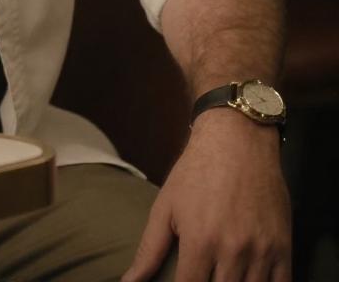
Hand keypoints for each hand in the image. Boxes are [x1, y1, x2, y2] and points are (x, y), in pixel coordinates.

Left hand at [123, 111, 290, 281]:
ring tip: (220, 279)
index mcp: (199, 242)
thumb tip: (128, 281)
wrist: (237, 142)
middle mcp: (231, 251)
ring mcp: (261, 252)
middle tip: (203, 279)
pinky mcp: (283, 248)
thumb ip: (150, 249)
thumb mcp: (165, 206)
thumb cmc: (195, 172)